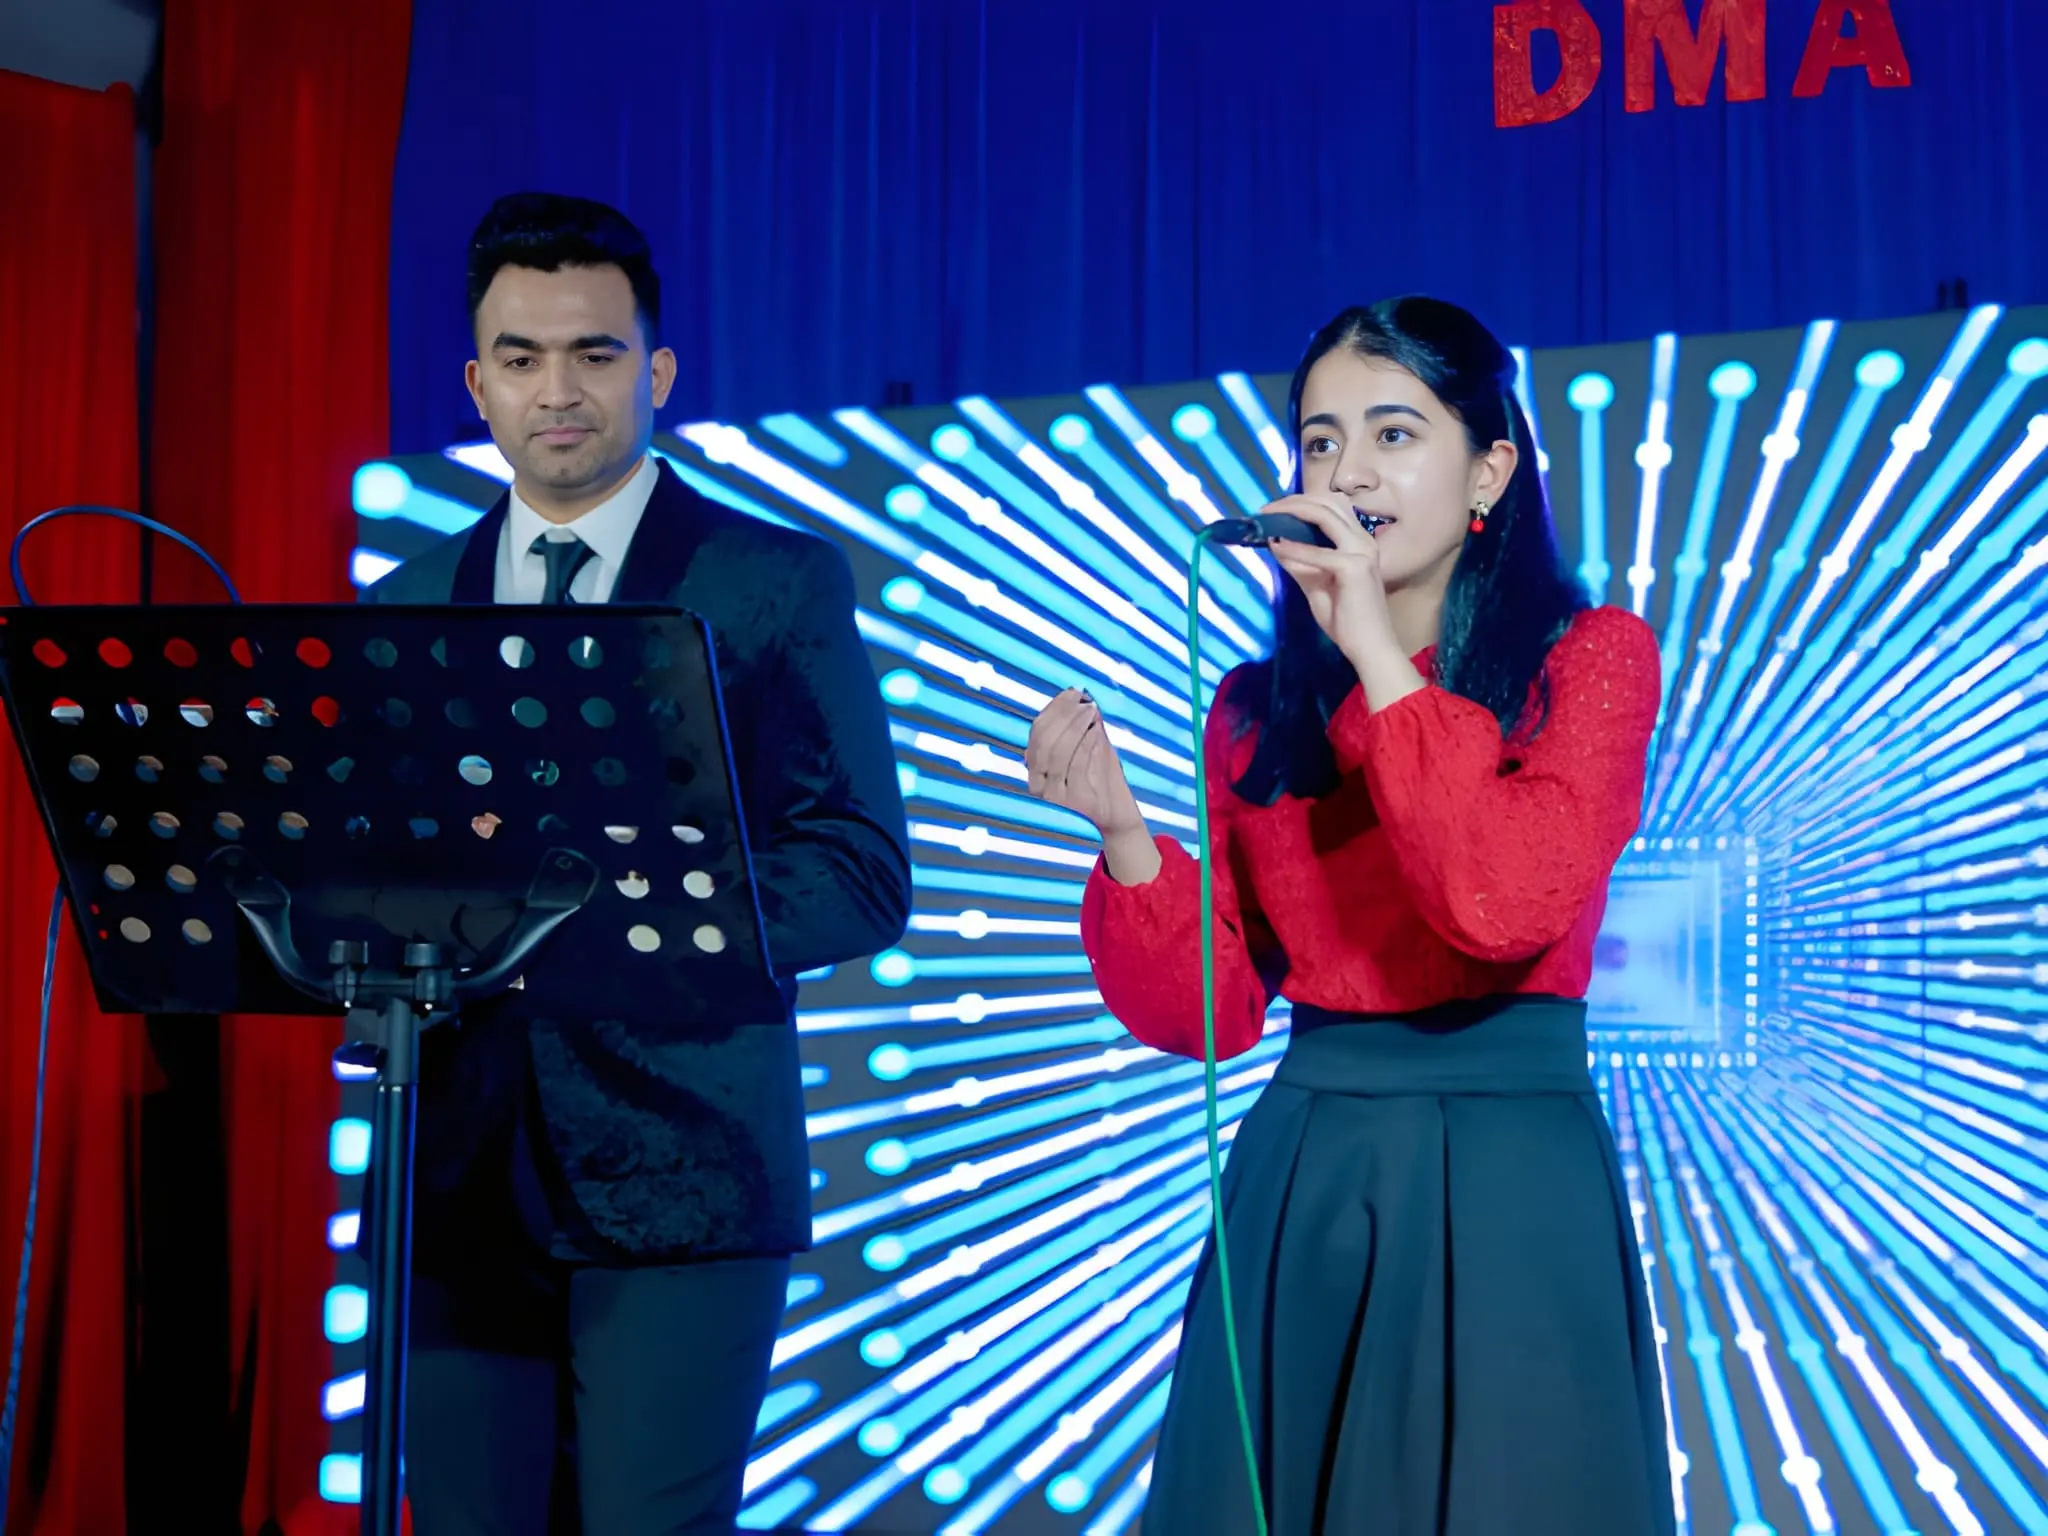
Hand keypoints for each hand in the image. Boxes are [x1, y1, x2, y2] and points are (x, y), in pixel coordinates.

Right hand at [1025, 688, 1144, 838]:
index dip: (1054, 709)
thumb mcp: (1088, 754)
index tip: (1071, 693)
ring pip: (1058, 752)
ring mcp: (1056, 797)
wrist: (1118, 821)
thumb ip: (1081, 730)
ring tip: (1091, 711)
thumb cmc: (1103, 784)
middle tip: (1083, 701)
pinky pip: (1077, 766)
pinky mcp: (1075, 803)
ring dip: (1075, 726)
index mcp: (1037, 772)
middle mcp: (1040, 786)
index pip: (1037, 733)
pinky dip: (1086, 743)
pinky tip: (1096, 731)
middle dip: (1064, 715)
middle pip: (1044, 741)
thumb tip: (1081, 695)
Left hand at [1263, 493, 1399, 668]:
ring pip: (1324, 514)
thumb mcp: (1316, 585)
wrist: (1369, 647)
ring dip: (1292, 512)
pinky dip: (1293, 548)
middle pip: (1326, 502)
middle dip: (1291, 501)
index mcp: (1358, 541)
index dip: (1300, 502)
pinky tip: (1275, 546)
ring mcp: (1362, 550)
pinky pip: (1316, 552)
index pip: (1330, 506)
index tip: (1272, 510)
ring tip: (1267, 518)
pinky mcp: (1354, 567)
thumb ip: (1300, 563)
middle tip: (1264, 510)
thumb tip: (1275, 542)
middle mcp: (1363, 539)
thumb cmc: (1347, 620)